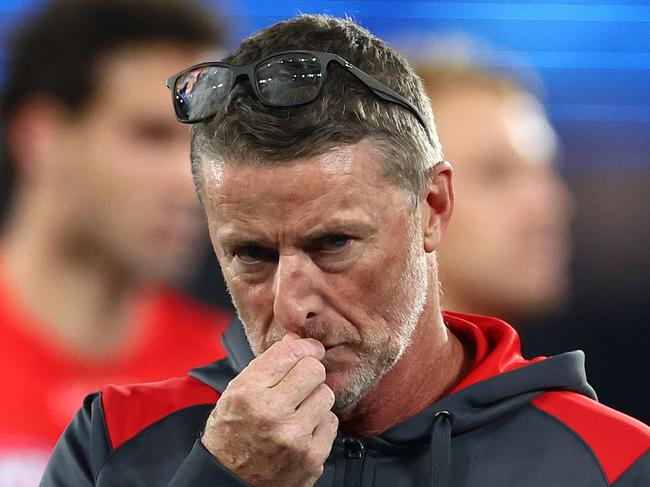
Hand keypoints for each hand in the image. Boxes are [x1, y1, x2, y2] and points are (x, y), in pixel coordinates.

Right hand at [201, 333, 338, 486]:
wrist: (229, 481)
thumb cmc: (231, 433)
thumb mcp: (235, 392)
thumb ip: (267, 364)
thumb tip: (298, 340)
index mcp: (248, 393)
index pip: (289, 352)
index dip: (303, 347)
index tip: (308, 349)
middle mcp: (271, 413)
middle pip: (314, 370)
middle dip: (310, 372)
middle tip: (301, 381)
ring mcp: (294, 437)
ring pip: (326, 395)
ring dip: (315, 398)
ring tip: (298, 409)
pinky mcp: (312, 456)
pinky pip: (332, 422)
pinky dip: (320, 423)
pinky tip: (303, 428)